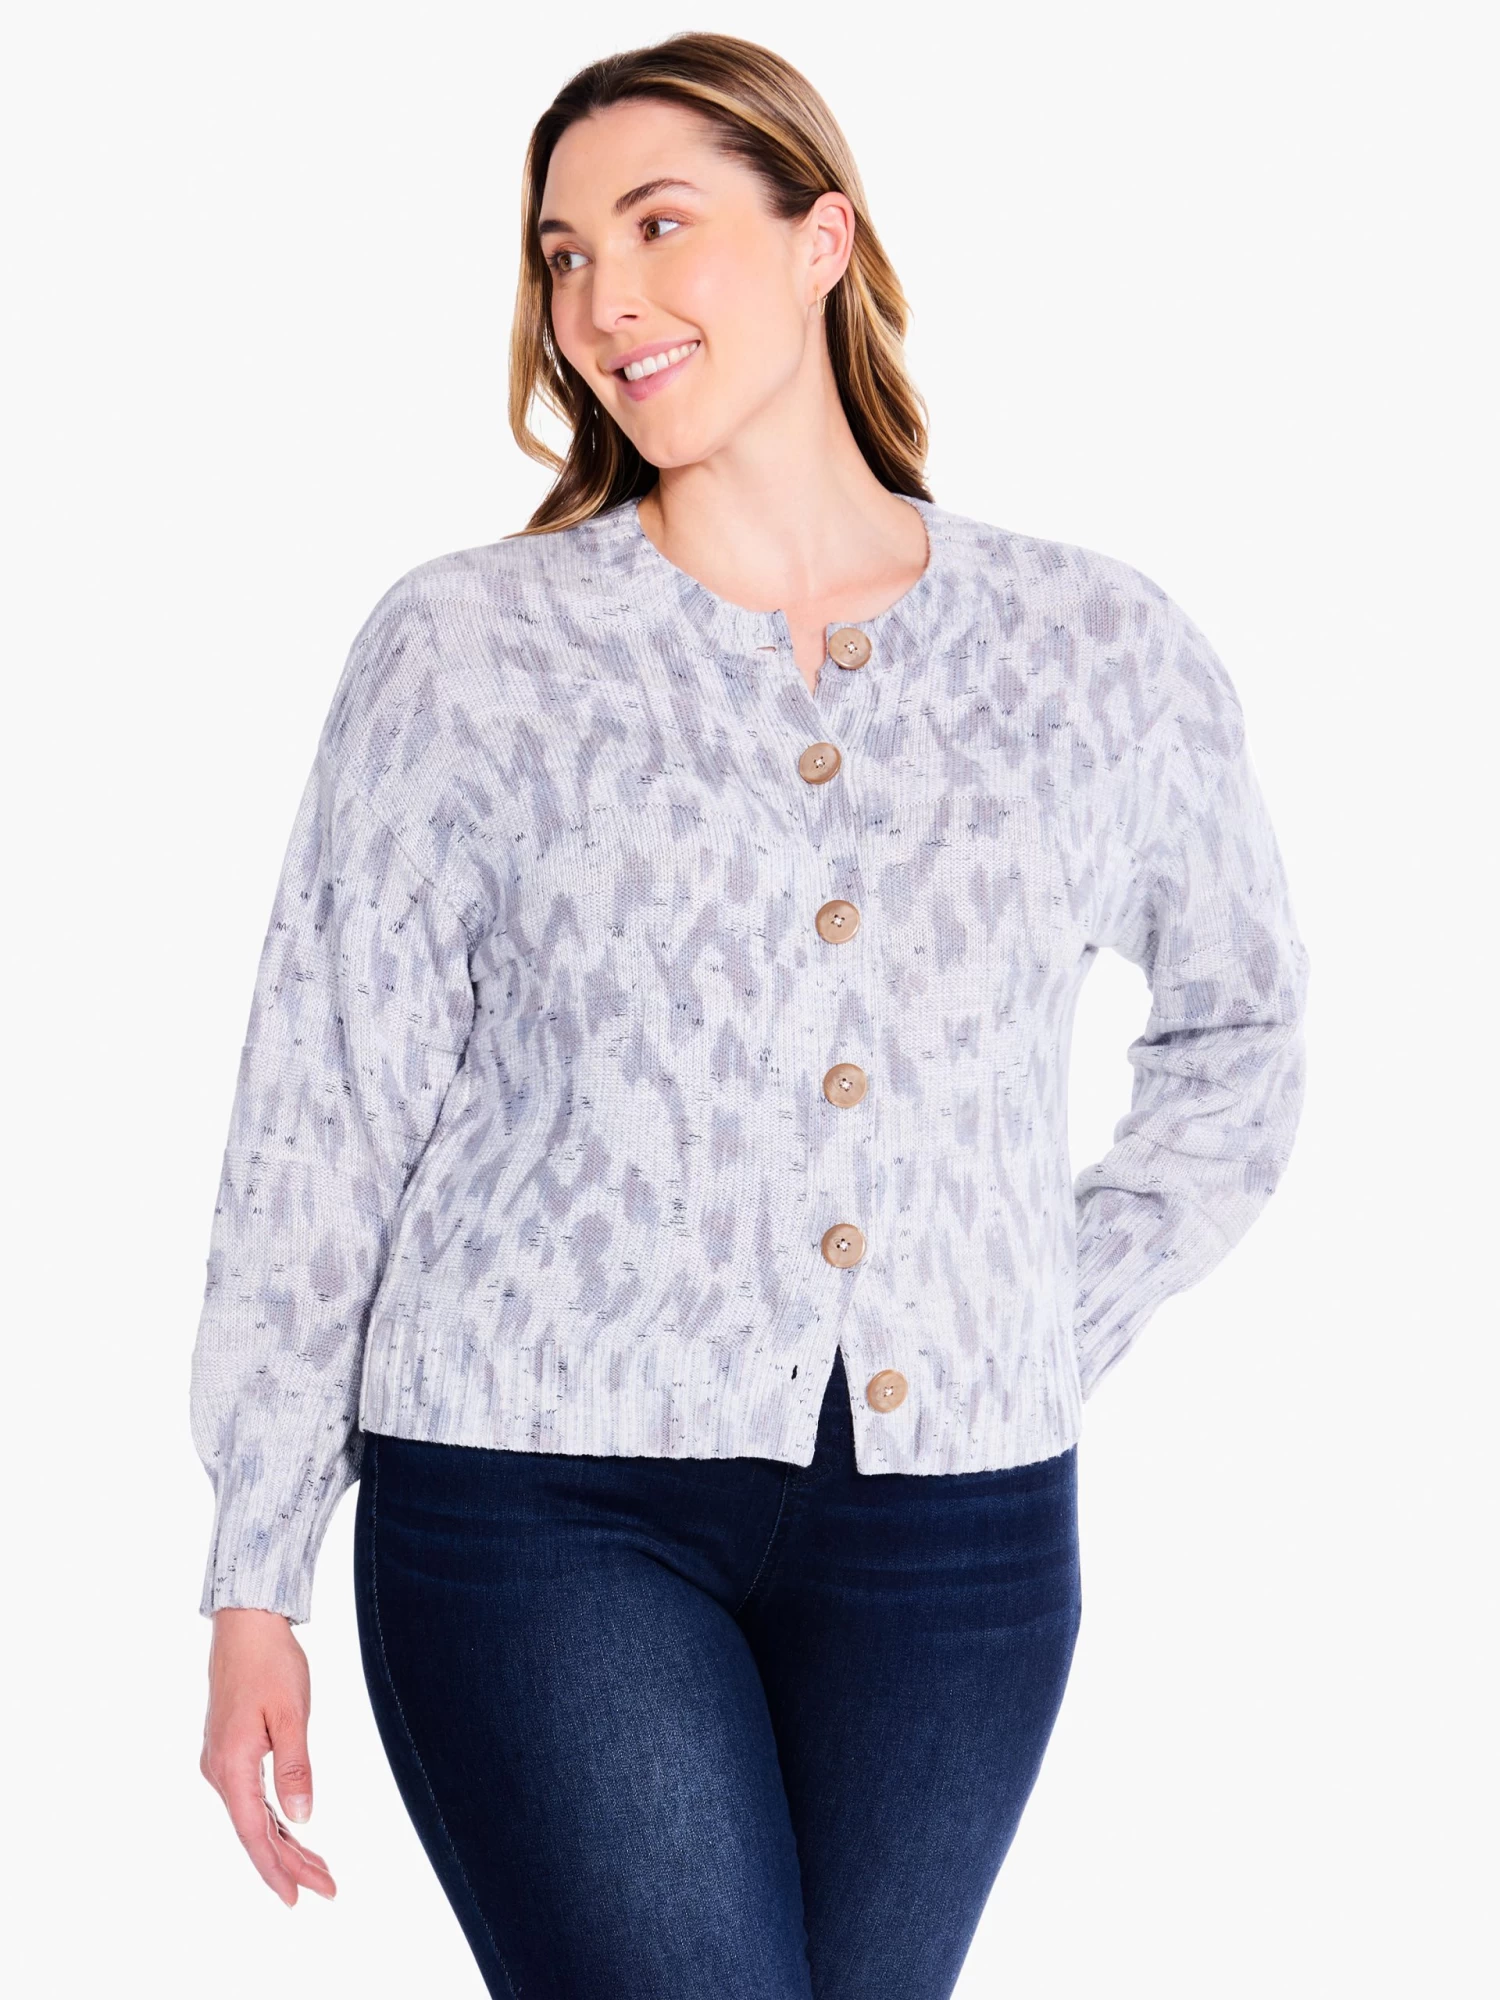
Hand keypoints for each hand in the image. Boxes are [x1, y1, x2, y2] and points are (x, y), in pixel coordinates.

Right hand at [200, 1607, 337, 1906]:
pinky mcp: (229, 1751)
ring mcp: (221, 1762)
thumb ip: (295, 1768)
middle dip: (290, 1862)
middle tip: (327, 1887)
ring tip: (318, 1869)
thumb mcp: (290, 1714)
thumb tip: (303, 1817)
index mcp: (232, 1766)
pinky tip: (292, 1831)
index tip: (297, 1899)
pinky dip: (273, 1819)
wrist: (246, 1626)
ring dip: (285, 1843)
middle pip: (255, 1831)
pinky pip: (250, 1798)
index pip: (254, 1834)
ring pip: (253, 1817)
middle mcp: (219, 1771)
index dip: (276, 1869)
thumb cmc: (271, 1664)